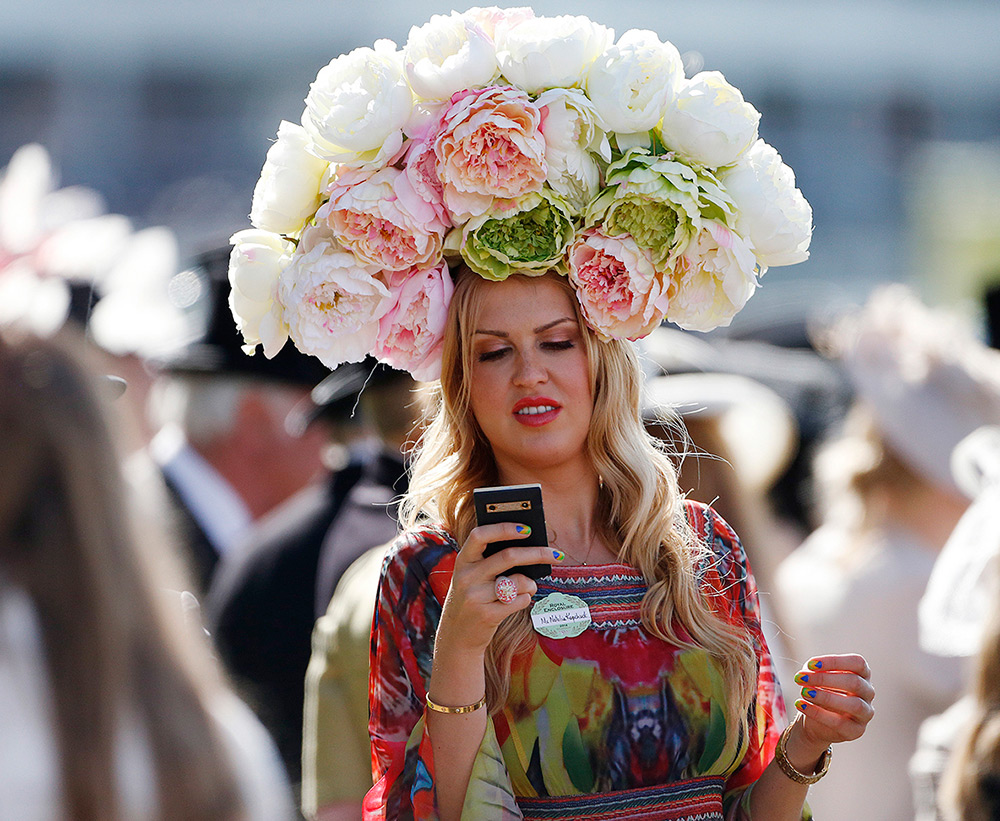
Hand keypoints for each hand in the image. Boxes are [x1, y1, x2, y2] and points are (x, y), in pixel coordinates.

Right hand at [435, 523, 560, 655]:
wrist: (456, 637)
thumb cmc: (473, 598)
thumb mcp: (473, 576)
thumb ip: (492, 561)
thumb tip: (530, 548)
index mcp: (463, 560)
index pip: (480, 535)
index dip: (504, 528)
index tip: (527, 528)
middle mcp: (466, 576)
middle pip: (509, 556)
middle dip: (537, 554)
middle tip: (556, 554)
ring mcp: (475, 596)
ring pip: (518, 581)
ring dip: (531, 584)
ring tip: (529, 587)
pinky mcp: (487, 615)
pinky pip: (519, 601)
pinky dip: (526, 599)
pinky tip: (518, 601)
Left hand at [788, 654, 874, 754]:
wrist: (815, 721)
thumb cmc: (820, 691)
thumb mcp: (816, 677)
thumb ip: (815, 671)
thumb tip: (810, 671)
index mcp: (862, 674)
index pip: (857, 663)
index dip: (835, 662)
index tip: (810, 664)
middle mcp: (868, 692)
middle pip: (854, 682)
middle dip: (825, 679)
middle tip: (801, 678)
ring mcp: (865, 713)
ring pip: (854, 704)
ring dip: (825, 697)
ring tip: (803, 692)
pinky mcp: (856, 731)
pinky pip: (840, 723)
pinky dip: (818, 713)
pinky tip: (801, 705)